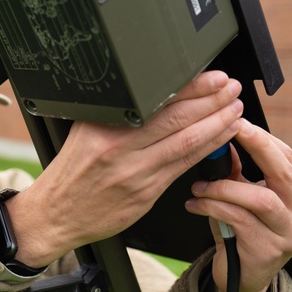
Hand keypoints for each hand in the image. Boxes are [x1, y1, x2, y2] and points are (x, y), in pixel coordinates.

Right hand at [8, 71, 244, 267]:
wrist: (56, 214)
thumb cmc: (71, 171)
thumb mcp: (84, 129)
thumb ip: (116, 113)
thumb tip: (152, 91)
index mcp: (102, 126)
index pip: (156, 100)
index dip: (191, 87)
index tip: (213, 77)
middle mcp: (118, 147)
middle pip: (176, 119)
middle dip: (211, 101)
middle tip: (231, 88)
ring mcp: (134, 172)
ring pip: (185, 142)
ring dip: (217, 124)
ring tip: (234, 110)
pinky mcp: (146, 193)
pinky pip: (183, 166)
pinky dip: (207, 150)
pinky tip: (221, 138)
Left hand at [185, 118, 291, 291]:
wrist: (241, 280)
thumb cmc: (240, 231)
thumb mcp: (240, 197)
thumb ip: (237, 171)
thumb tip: (223, 138)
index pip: (287, 157)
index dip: (261, 137)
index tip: (234, 120)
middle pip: (283, 172)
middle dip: (254, 148)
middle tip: (225, 134)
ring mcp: (291, 234)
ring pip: (260, 198)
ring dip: (223, 187)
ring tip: (198, 186)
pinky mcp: (271, 250)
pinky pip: (240, 220)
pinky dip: (213, 207)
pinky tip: (195, 204)